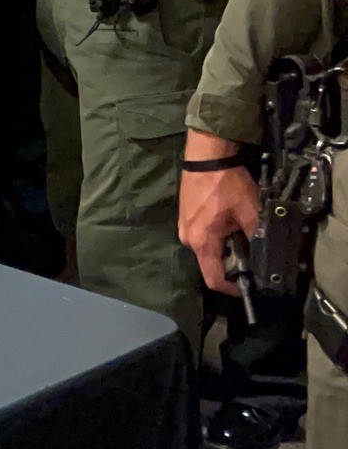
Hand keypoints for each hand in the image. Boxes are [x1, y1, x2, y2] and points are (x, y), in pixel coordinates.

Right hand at [180, 130, 260, 294]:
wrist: (206, 158)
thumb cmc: (226, 185)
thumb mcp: (250, 211)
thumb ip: (257, 236)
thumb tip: (265, 255)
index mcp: (202, 242)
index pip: (214, 279)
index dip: (232, 289)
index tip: (248, 287)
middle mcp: (188, 240)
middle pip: (210, 264)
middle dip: (231, 263)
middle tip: (250, 252)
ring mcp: (183, 228)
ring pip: (206, 250)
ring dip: (224, 248)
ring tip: (239, 233)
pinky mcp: (184, 219)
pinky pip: (201, 237)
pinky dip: (216, 236)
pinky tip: (227, 222)